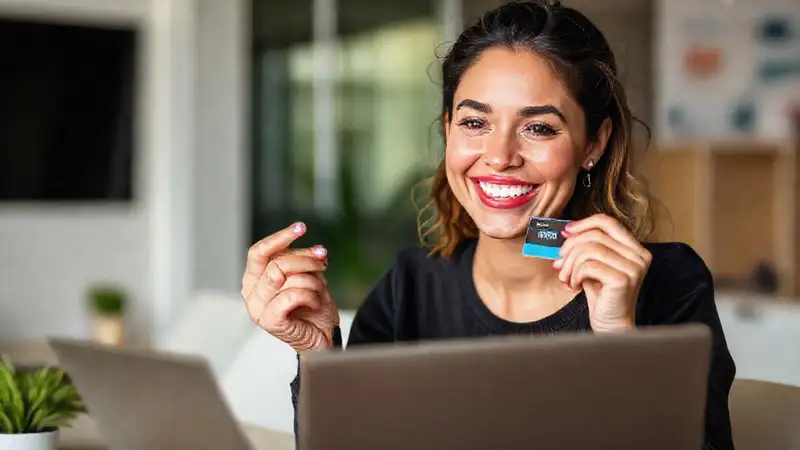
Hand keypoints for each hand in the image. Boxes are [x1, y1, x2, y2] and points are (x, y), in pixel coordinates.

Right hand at [241, 222, 339, 351]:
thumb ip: (301, 261)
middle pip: (276, 262)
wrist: (323, 338)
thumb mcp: (308, 276)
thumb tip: (314, 250)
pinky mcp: (269, 321)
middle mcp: (250, 293)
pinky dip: (311, 295)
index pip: (258, 251)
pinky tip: (315, 303)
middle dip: (306, 258)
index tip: (301, 227)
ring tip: (319, 291)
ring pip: (284, 276)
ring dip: (312, 280)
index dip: (280, 237)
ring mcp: (257, 308)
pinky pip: (292, 294)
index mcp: (254, 279)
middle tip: (323, 262)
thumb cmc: (313, 309)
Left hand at [552, 214, 651, 331]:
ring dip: (570, 265)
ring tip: (566, 279)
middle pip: (594, 236)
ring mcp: (633, 267)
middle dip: (570, 249)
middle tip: (559, 265)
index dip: (583, 223)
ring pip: (588, 250)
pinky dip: (574, 275)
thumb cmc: (601, 295)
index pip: (607, 222)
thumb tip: (566, 231)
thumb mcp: (594, 264)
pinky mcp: (622, 280)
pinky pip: (588, 266)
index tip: (565, 232)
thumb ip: (586, 246)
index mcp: (635, 248)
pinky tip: (574, 286)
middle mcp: (639, 256)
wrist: (611, 325)